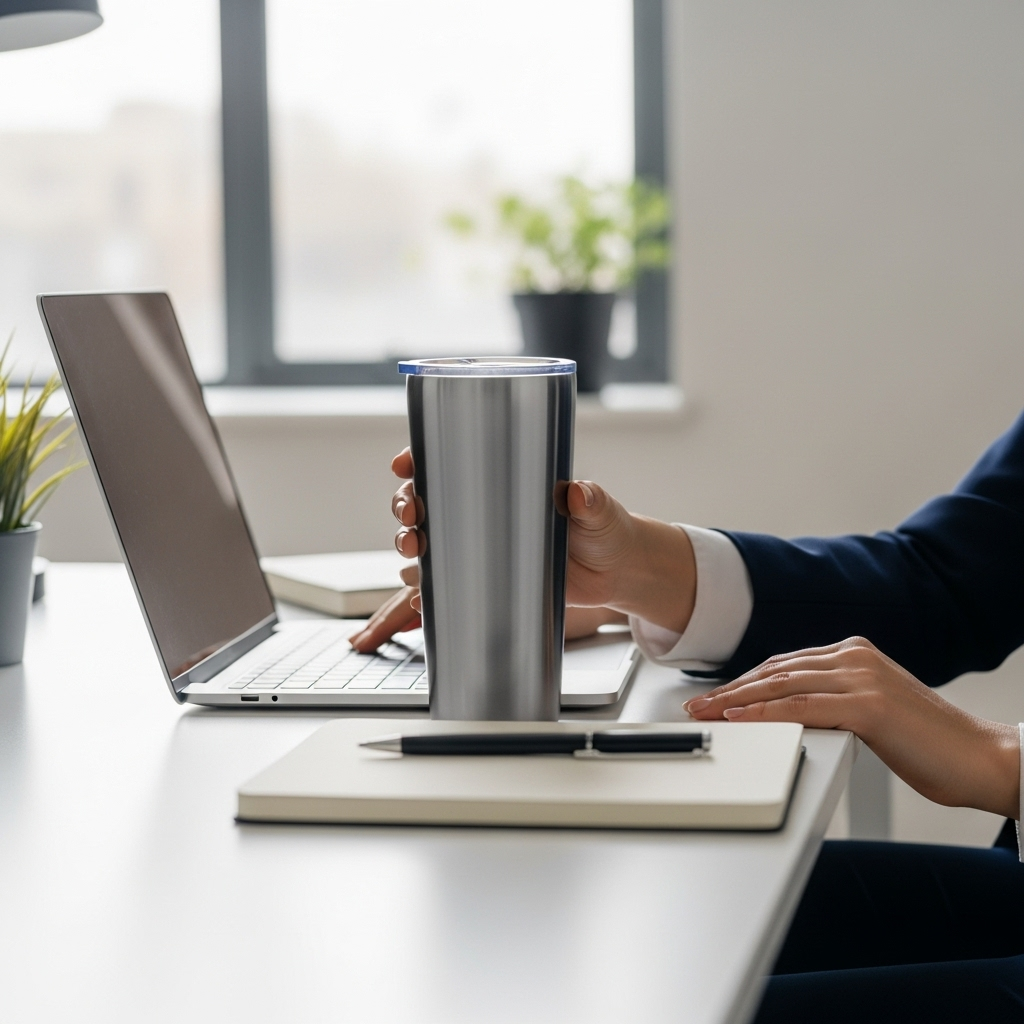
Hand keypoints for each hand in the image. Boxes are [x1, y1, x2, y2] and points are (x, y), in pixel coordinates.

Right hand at [353, 447, 698, 650]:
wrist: (617, 574)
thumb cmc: (607, 529)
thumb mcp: (600, 509)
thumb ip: (591, 500)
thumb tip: (580, 493)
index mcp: (505, 480)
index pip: (450, 461)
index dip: (419, 460)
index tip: (404, 465)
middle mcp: (484, 510)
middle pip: (426, 500)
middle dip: (405, 504)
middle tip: (411, 515)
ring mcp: (482, 546)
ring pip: (428, 540)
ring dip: (409, 543)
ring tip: (415, 549)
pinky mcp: (488, 579)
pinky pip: (447, 582)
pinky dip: (428, 590)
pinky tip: (422, 596)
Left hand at [685, 636, 1020, 819]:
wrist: (981, 759)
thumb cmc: (928, 744)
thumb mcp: (870, 711)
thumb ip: (833, 701)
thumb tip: (788, 712)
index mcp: (854, 653)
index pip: (784, 664)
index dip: (745, 681)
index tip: (716, 696)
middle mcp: (855, 657)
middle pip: (775, 671)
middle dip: (731, 689)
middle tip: (697, 705)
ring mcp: (862, 677)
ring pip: (782, 686)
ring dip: (737, 701)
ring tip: (707, 713)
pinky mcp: (868, 705)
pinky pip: (803, 709)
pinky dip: (766, 714)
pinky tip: (741, 720)